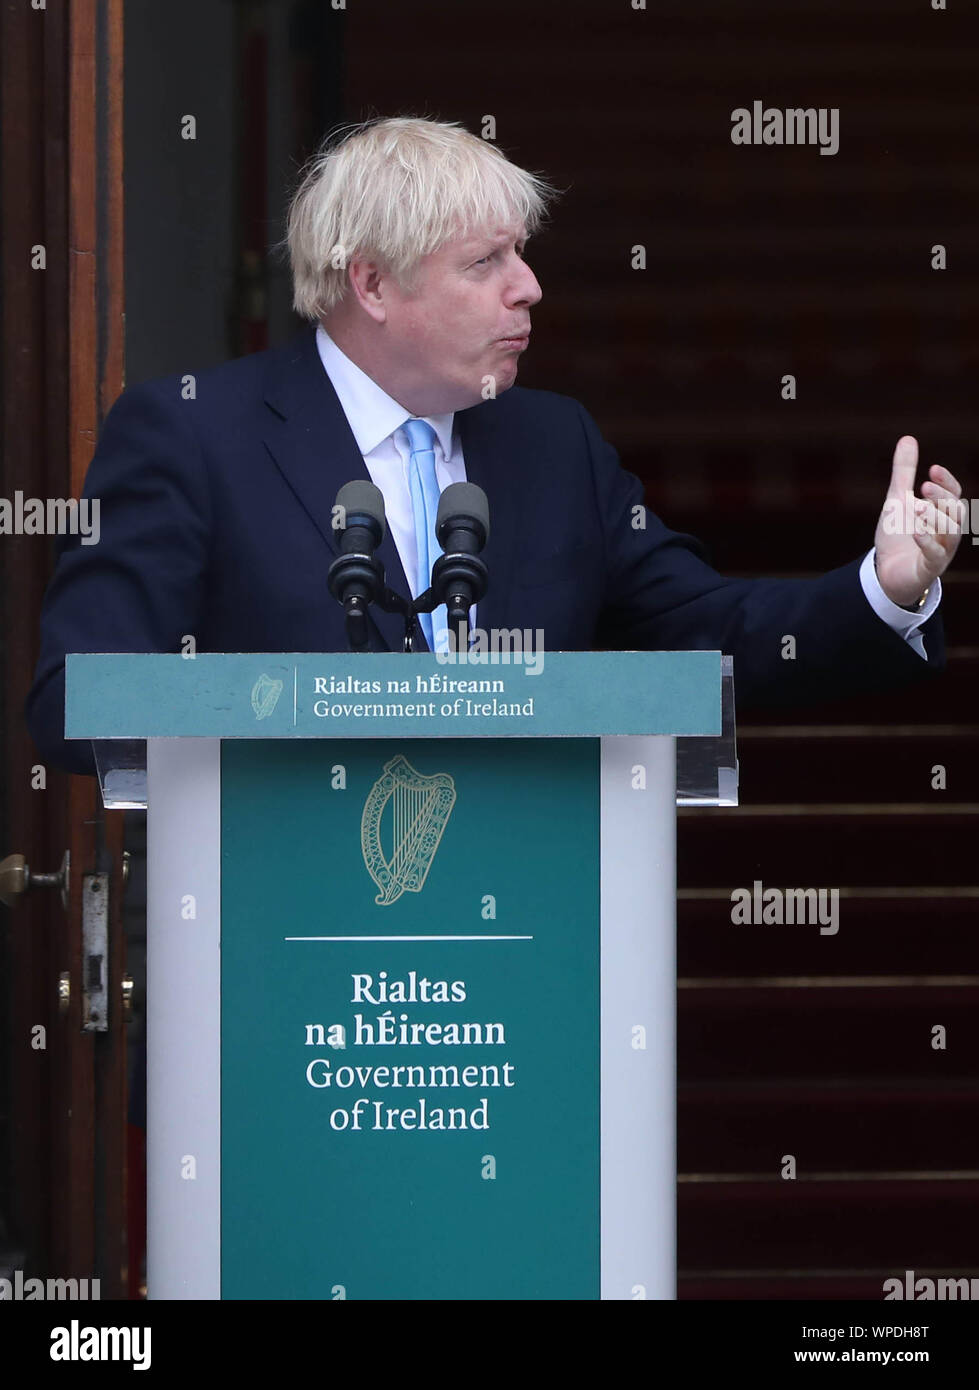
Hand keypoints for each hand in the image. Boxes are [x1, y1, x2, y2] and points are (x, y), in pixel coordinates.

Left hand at [873, 436, 965, 606]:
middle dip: (942, 498)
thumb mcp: (897, 499)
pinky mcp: (928, 569)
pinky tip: (916, 531)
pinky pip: (935, 555)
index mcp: (942, 514)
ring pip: (950, 533)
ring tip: (916, 506)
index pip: (954, 494)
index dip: (946, 482)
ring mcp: (941, 551)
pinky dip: (928, 542)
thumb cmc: (898, 535)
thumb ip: (904, 472)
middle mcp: (947, 532)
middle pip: (956, 512)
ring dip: (935, 518)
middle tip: (924, 486)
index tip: (932, 468)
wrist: (885, 573)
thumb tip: (908, 438)